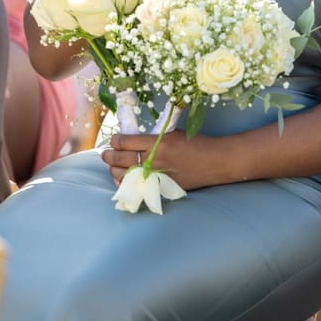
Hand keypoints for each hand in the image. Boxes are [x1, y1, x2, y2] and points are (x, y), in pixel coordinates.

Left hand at [102, 129, 216, 189]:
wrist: (215, 161)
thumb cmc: (196, 143)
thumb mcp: (173, 133)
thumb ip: (153, 137)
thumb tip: (133, 138)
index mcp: (158, 142)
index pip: (125, 141)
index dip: (115, 140)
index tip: (113, 140)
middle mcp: (154, 160)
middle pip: (120, 158)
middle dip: (108, 155)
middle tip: (105, 154)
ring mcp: (156, 175)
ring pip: (125, 174)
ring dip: (114, 170)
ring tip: (112, 166)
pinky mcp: (161, 187)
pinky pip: (136, 187)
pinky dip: (126, 183)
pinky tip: (123, 178)